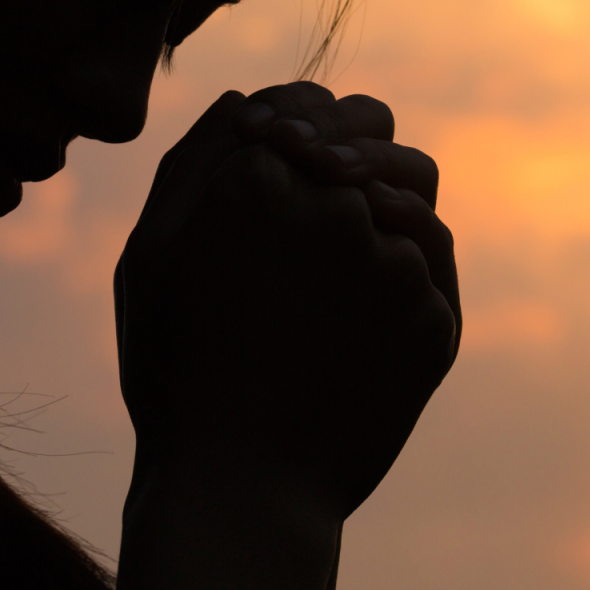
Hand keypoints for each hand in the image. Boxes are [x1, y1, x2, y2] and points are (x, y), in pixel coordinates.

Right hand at [117, 83, 458, 515]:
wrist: (241, 489)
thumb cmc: (177, 372)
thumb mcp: (152, 257)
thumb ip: (196, 162)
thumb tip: (247, 100)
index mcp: (258, 176)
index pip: (312, 102)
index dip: (305, 121)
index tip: (296, 150)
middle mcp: (337, 206)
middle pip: (378, 135)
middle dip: (356, 151)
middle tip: (333, 189)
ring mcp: (395, 263)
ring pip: (417, 195)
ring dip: (388, 205)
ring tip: (348, 252)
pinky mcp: (437, 318)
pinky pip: (433, 270)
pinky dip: (407, 274)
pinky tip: (365, 312)